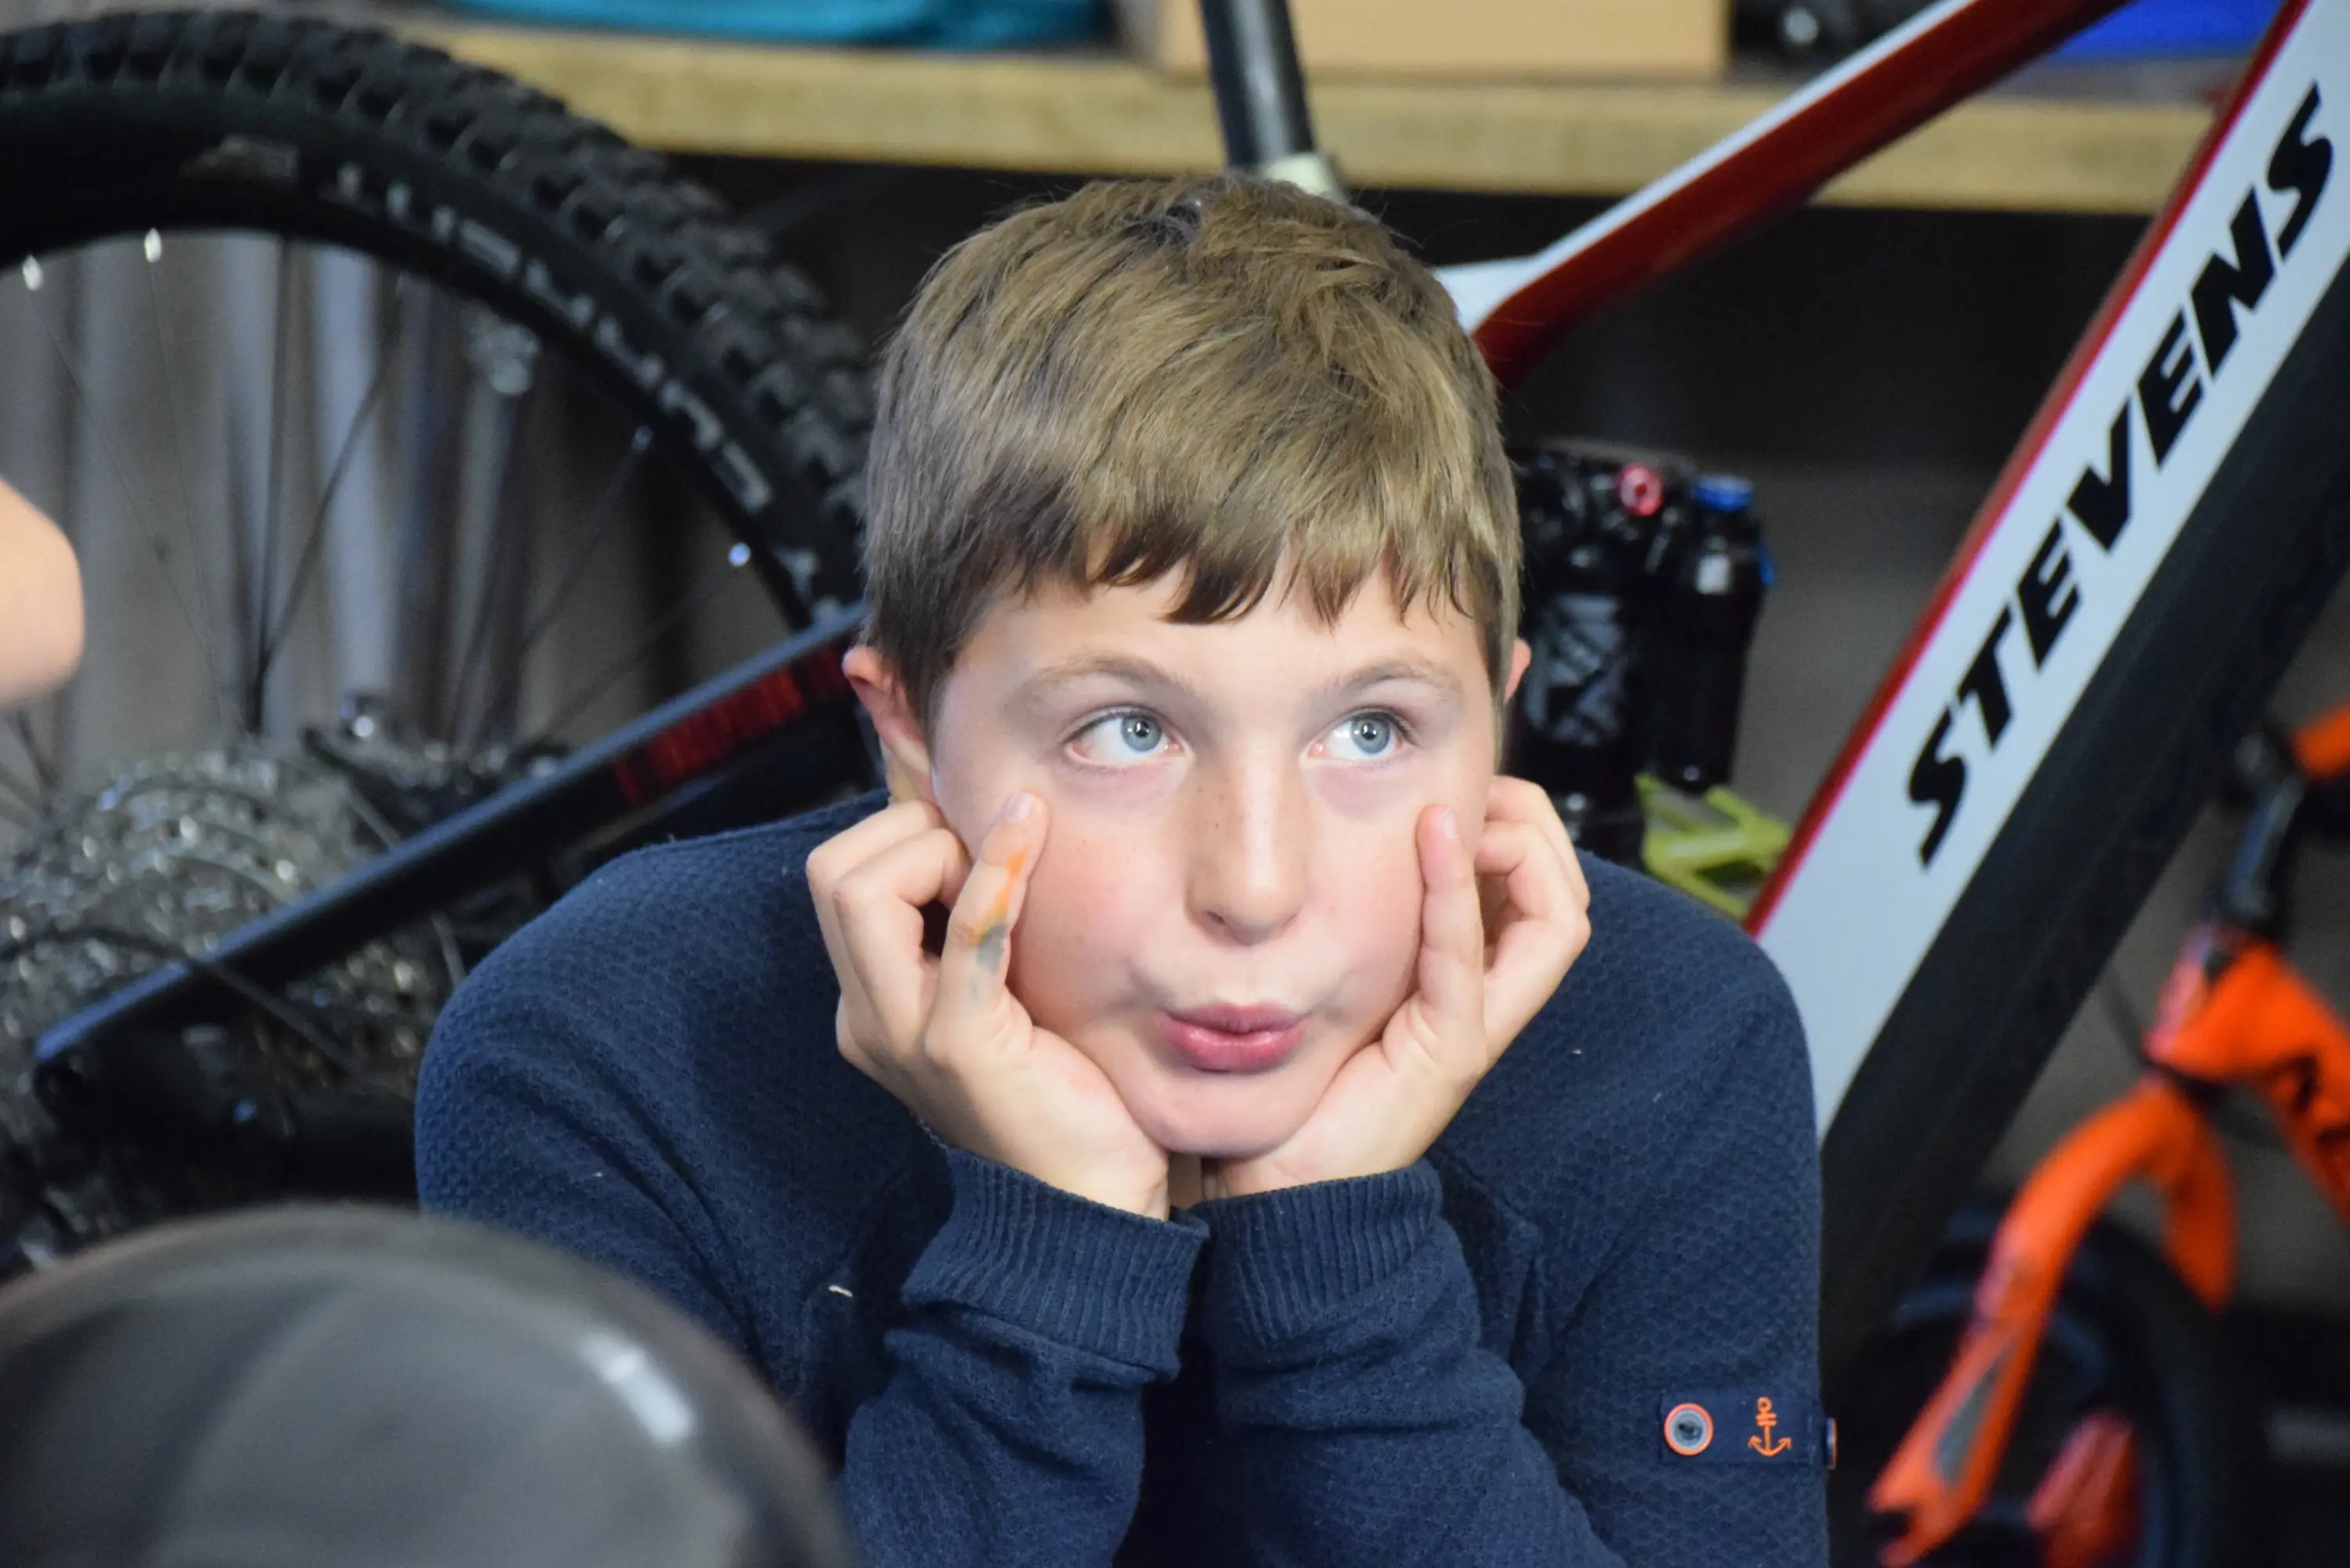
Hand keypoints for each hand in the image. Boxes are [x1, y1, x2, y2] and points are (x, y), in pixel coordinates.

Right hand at [806, 792, 1173, 1216]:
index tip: (976, 843)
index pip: (836, 876)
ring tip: (1012, 864)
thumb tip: (982, 809)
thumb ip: (974, 921)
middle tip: (986, 854)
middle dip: (911, 832)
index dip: (903, 835)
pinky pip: (964, 932)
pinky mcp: (960, 1046)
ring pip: (862, 891)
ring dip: (940, 850)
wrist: (1090, 1205)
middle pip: (834, 874)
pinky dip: (995, 870)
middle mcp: (868, 1019)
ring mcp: (904, 1035)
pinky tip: (1031, 833)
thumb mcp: (1001, 993)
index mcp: (870, 1006)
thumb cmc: (1063, 1089)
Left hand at [1204, 777, 1590, 1198]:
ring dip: (1519, 847)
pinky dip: (1457, 889)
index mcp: (1467, 978)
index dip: (1520, 824)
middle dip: (1535, 826)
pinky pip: (1470, 959)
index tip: (1460, 786)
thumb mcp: (1334, 975)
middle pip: (1566, 896)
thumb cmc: (1295, 1077)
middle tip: (1476, 789)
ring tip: (1463, 808)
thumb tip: (1334, 835)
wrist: (1274, 1185)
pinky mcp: (1448, 1053)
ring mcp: (1476, 1028)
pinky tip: (1434, 834)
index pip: (1541, 887)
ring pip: (1556, 922)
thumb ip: (1354, 917)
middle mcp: (1488, 1001)